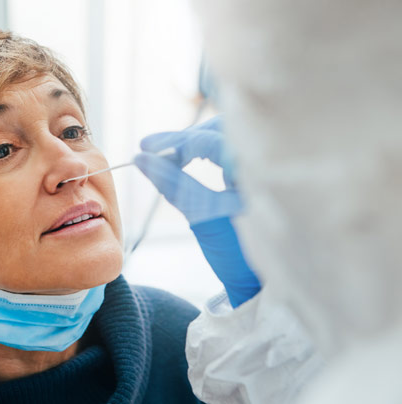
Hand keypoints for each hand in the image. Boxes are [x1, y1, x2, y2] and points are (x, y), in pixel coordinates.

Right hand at [134, 116, 260, 306]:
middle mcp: (272, 159)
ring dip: (196, 142)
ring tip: (167, 154)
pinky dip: (209, 150)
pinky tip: (188, 159)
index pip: (211, 139)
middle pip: (222, 128)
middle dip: (186, 137)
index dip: (175, 142)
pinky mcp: (264, 172)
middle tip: (152, 148)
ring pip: (228, 135)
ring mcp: (271, 165)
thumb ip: (172, 182)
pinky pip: (233, 149)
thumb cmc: (239, 254)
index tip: (145, 148)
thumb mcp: (202, 216)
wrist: (266, 284)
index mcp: (261, 169)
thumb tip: (140, 158)